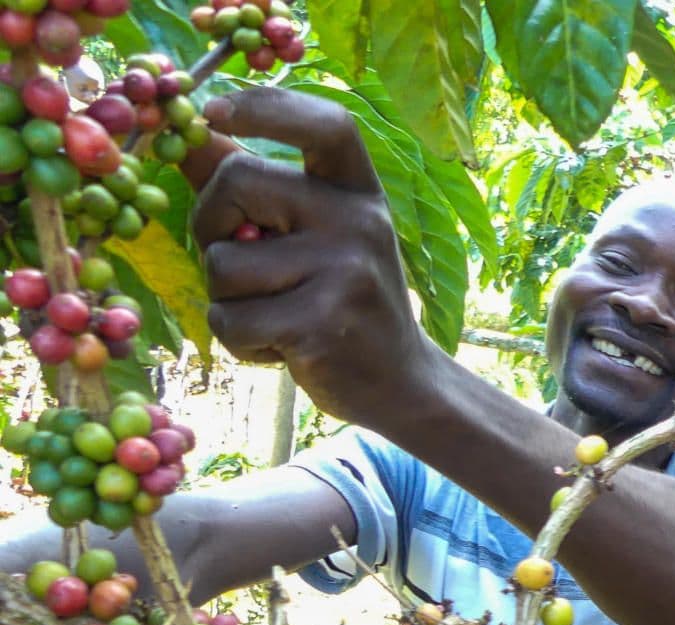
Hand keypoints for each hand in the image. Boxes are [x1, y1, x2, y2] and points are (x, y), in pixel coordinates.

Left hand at [189, 87, 440, 428]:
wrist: (400, 382)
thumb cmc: (342, 300)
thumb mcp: (314, 234)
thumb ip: (255, 185)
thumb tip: (188, 136)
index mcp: (359, 192)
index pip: (327, 125)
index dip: (267, 105)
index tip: (215, 109)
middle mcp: (359, 220)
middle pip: (237, 179)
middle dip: (209, 222)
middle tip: (236, 260)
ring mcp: (344, 270)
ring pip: (222, 261)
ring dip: (227, 297)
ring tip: (275, 315)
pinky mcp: (320, 322)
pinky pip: (230, 318)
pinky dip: (238, 340)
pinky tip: (280, 347)